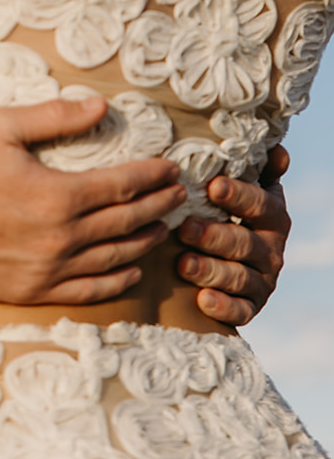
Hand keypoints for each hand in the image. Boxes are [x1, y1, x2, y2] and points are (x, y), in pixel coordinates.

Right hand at [0, 95, 184, 303]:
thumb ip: (54, 117)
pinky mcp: (32, 291)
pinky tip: (131, 270)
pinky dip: (116, 280)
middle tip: (178, 196)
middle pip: (126, 221)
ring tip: (163, 229)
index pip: (123, 185)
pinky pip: (88, 290)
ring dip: (144, 242)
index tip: (171, 169)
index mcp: (57, 194)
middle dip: (158, 206)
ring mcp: (48, 269)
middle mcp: (61, 237)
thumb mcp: (0, 127)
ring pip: (114, 257)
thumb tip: (100, 106)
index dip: (152, 176)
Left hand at [176, 145, 290, 326]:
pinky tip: (202, 300)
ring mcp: (263, 281)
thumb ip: (259, 169)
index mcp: (272, 217)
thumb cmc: (233, 214)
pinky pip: (241, 311)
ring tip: (182, 263)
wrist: (236, 260)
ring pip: (240, 277)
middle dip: (214, 236)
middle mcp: (272, 250)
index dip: (239, 195)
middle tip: (185, 227)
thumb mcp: (250, 190)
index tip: (213, 186)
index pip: (260, 205)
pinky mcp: (251, 307)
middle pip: (245, 243)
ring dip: (211, 270)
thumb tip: (275, 147)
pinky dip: (223, 306)